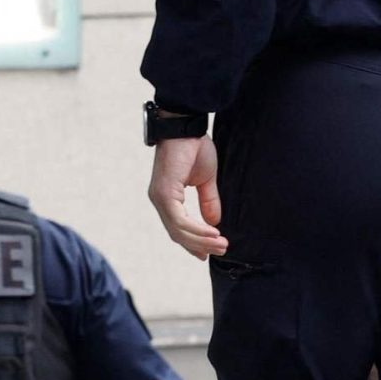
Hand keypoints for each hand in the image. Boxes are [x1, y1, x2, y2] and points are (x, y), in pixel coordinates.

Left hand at [150, 134, 224, 257]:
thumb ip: (208, 201)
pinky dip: (197, 230)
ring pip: (179, 231)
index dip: (193, 243)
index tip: (208, 254)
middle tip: (220, 252)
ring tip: (221, 245)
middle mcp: (159, 200)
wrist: (186, 125)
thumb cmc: (194, 147)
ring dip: (201, 241)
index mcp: (167, 197)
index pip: (178, 227)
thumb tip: (214, 223)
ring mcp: (160, 198)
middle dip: (200, 246)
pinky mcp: (165, 193)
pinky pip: (180, 220)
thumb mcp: (206, 179)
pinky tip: (213, 233)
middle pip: (177, 234)